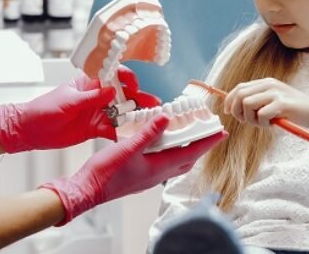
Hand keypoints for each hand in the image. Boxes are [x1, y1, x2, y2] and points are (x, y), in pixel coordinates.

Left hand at [0, 66, 160, 152]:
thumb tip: (112, 90)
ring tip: (151, 119)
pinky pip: (113, 129)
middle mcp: (96, 97)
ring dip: (136, 115)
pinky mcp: (95, 129)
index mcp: (88, 83)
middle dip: (138, 98)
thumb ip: (91, 98)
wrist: (30, 131)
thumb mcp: (68, 102)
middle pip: (122, 95)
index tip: (134, 85)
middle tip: (153, 104)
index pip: (112, 75)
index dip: (126, 78)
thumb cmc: (43, 109)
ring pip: (121, 112)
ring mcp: (97, 113)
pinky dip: (124, 132)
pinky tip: (135, 135)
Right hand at [40, 115, 226, 224]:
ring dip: (185, 148)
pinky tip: (162, 142)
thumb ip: (148, 133)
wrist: (87, 190)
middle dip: (200, 145)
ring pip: (175, 161)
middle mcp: (157, 174)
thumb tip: (166, 118)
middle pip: (187, 159)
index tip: (222, 133)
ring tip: (190, 134)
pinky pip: (162, 162)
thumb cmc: (105, 173)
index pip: (190, 153)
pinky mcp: (140, 175)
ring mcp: (149, 176)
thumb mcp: (128, 148)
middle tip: (209, 132)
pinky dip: (169, 151)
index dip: (207, 142)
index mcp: (158, 168)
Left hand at [223, 78, 308, 129]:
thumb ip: (257, 102)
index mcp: (266, 83)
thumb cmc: (293, 111)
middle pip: (240, 95)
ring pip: (247, 104)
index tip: (228, 112)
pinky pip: (261, 114)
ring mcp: (276, 93)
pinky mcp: (282, 104)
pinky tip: (273, 124)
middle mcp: (269, 85)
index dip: (229, 101)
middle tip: (247, 121)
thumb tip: (234, 108)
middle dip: (237, 111)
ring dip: (251, 119)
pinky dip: (263, 123)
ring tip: (264, 123)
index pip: (239, 88)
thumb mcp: (273, 102)